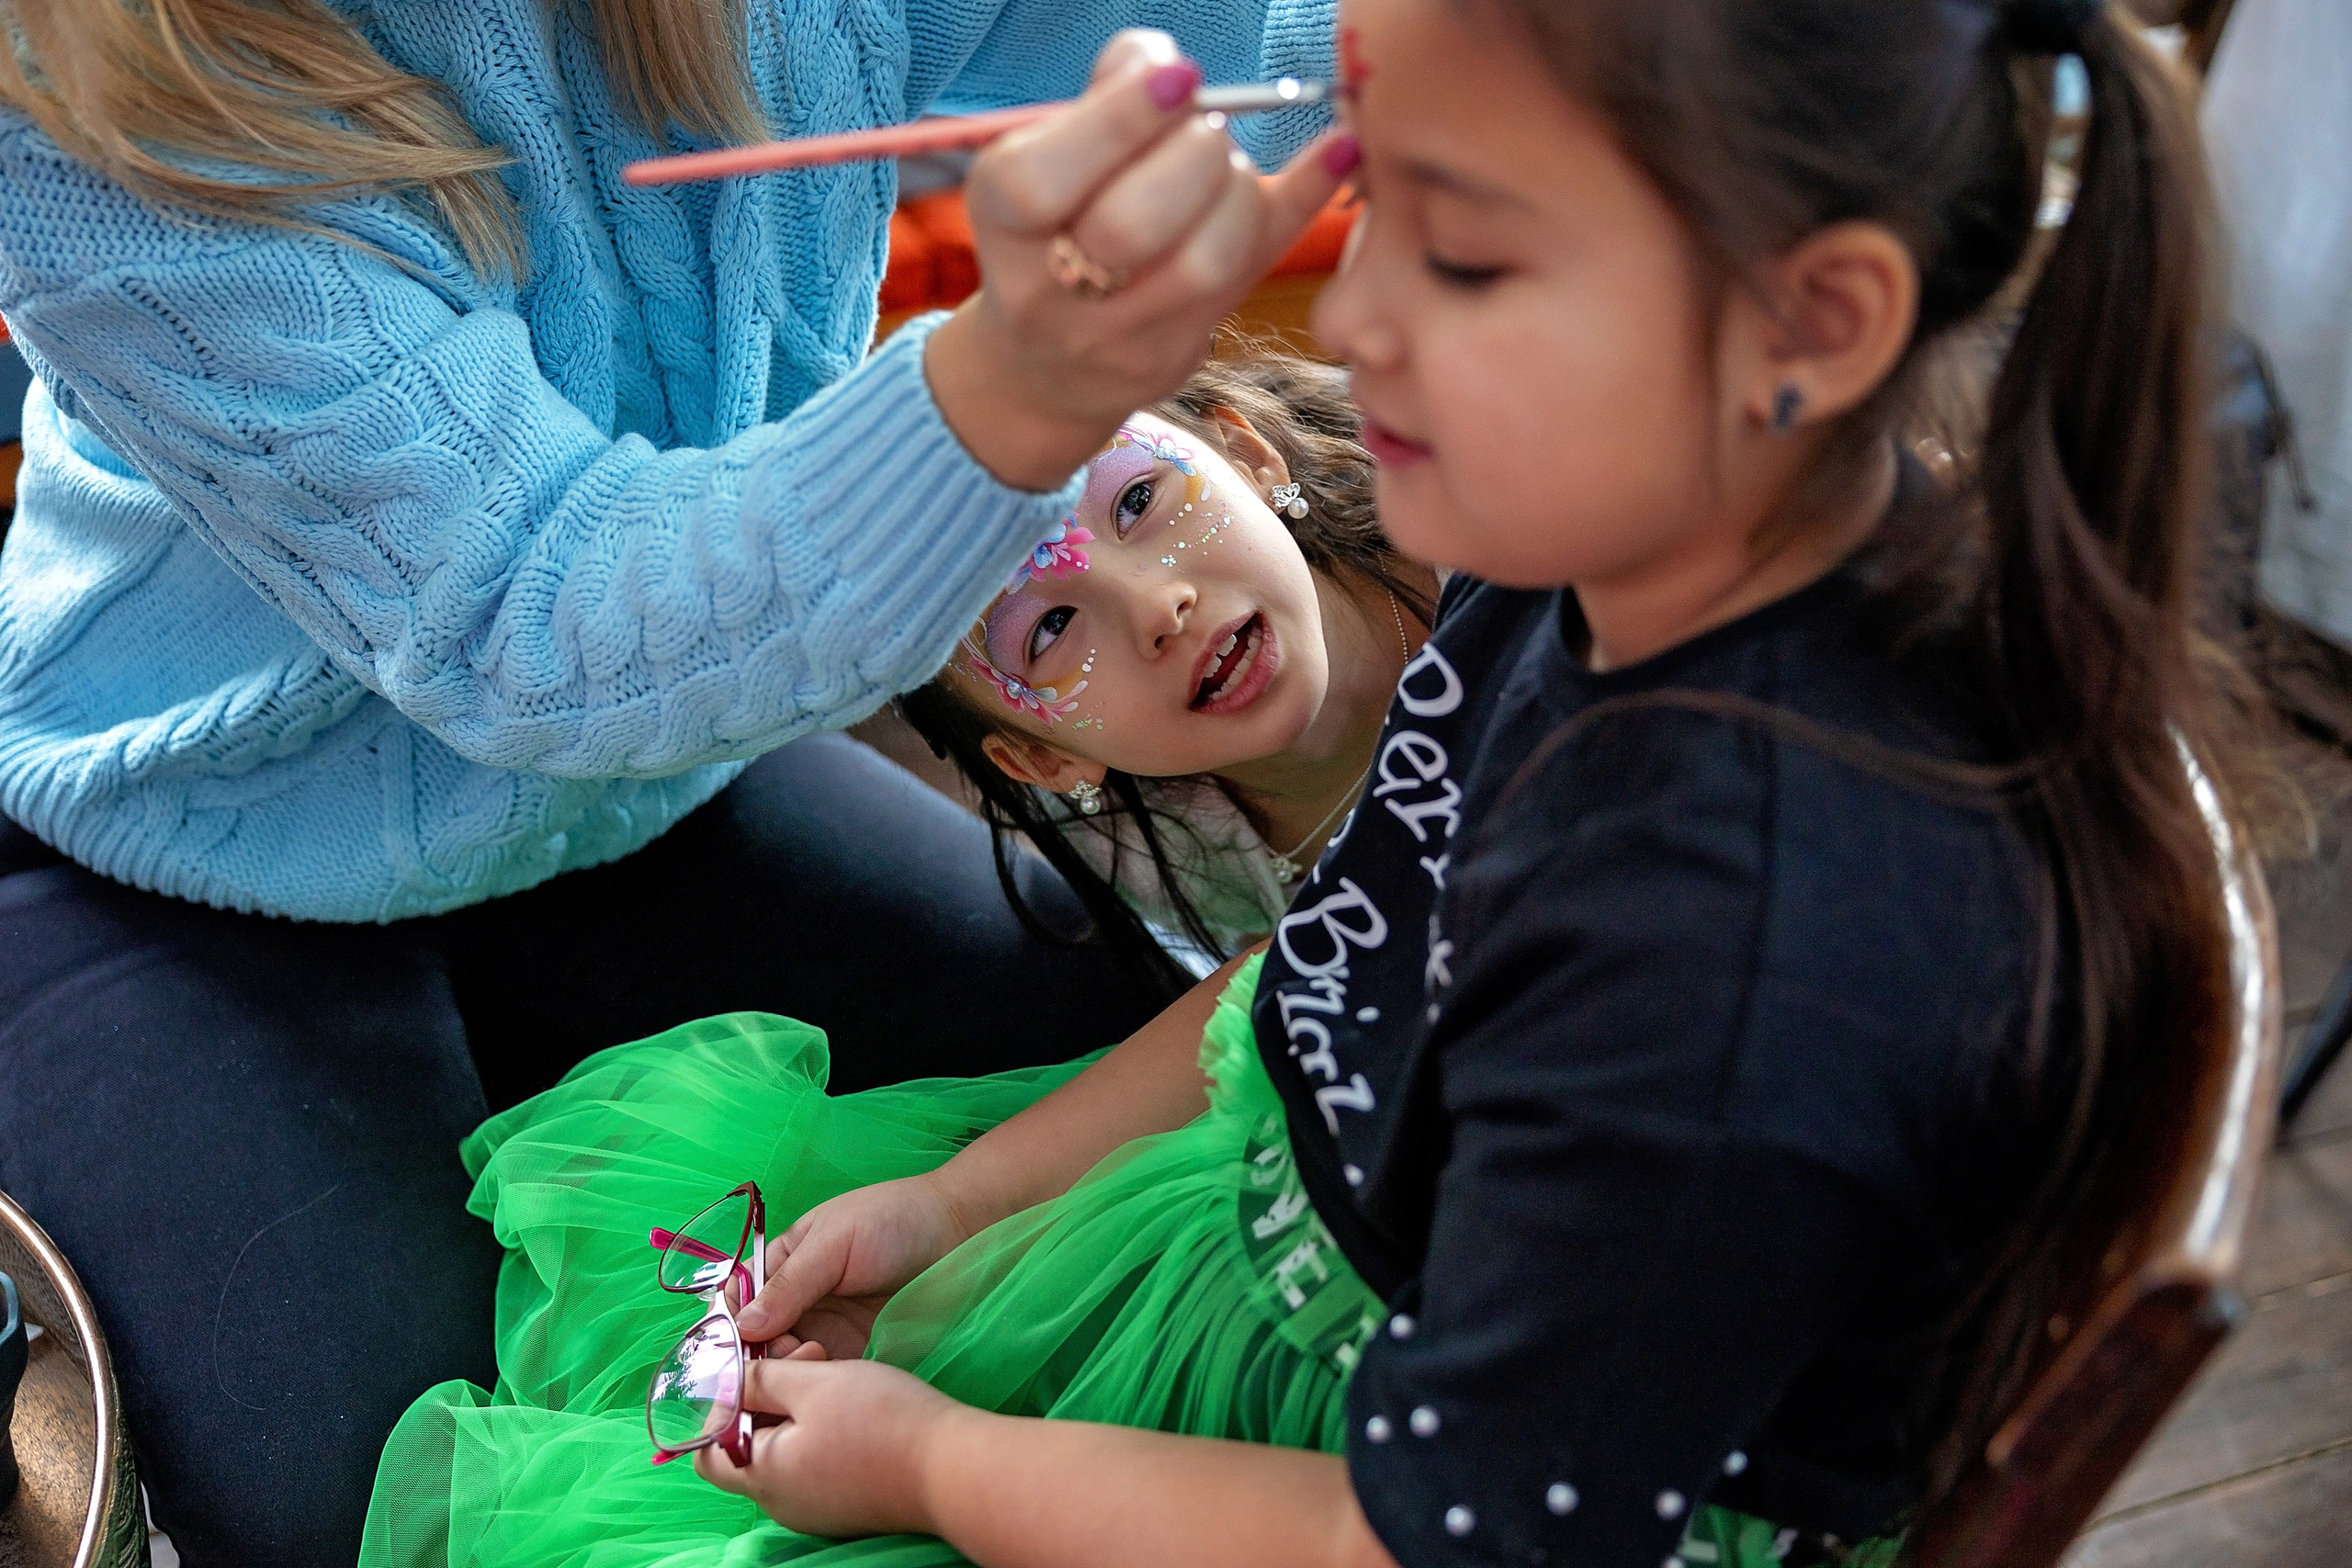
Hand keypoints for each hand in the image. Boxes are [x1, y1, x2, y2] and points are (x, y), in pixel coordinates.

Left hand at [693, 1351, 975, 1539]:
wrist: (952, 1466)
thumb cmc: (881, 1420)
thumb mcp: (813, 1382)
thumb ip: (760, 1378)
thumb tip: (722, 1379)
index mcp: (763, 1475)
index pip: (707, 1449)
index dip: (719, 1403)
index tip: (749, 1363)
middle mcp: (781, 1502)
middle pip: (747, 1446)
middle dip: (764, 1394)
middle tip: (800, 1356)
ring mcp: (815, 1507)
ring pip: (783, 1450)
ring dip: (795, 1407)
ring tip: (830, 1370)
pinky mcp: (845, 1503)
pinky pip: (813, 1464)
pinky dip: (819, 1430)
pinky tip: (849, 1402)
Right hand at [734, 1173, 969, 1356]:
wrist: (959, 1233)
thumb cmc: (892, 1221)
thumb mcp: (834, 1243)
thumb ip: (790, 1284)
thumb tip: (742, 1326)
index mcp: (783, 1264)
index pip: (737, 1300)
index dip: (729, 1323)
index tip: (737, 1342)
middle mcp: (798, 1302)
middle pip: (757, 1341)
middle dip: (759, 1353)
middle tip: (785, 1351)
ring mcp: (825, 1330)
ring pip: (786, 1364)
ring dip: (788, 1370)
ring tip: (813, 1356)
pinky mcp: (853, 1353)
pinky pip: (822, 1377)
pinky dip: (816, 1383)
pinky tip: (826, 1378)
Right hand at [927, 29, 1358, 489]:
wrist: (1048, 364)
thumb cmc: (1057, 225)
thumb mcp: (1049, 153)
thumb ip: (1105, 95)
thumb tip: (1163, 64)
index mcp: (1002, 219)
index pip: (1045, 179)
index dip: (1120, 122)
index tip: (1181, 79)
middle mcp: (1050, 289)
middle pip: (1129, 227)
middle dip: (1190, 158)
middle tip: (1204, 134)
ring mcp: (1118, 336)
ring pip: (1199, 265)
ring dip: (1236, 193)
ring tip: (1230, 168)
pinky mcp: (1181, 351)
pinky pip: (1257, 270)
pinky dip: (1305, 201)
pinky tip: (1337, 152)